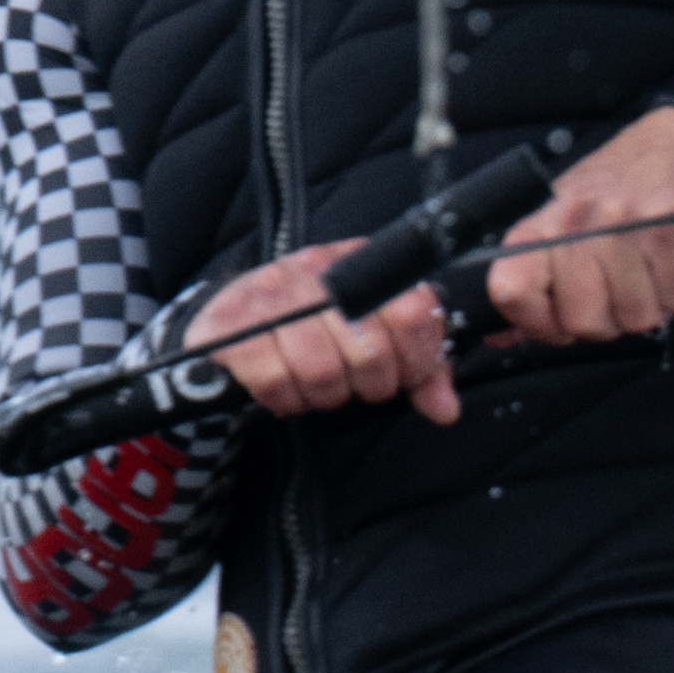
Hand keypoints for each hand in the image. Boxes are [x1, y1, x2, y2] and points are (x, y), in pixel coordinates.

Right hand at [189, 244, 463, 428]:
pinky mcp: (228, 324)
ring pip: (322, 371)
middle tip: (353, 384)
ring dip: (323, 395)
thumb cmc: (310, 328)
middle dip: (368, 385)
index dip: (416, 357)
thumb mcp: (372, 334)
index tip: (402, 372)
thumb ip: (417, 366)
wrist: (228, 317)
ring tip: (315, 386)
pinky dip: (284, 398)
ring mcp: (269, 293)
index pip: (414, 312)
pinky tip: (284, 388)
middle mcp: (314, 269)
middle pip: (369, 350)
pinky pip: (275, 381)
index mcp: (358, 263)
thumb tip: (445, 409)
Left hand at [471, 106, 673, 349]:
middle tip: (620, 290)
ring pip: (635, 317)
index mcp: (543, 220)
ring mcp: (628, 224)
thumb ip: (536, 277)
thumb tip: (503, 337)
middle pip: (582, 321)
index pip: (512, 290)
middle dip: (608, 320)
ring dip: (651, 303)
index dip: (537, 322)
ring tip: (652, 266)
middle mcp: (579, 220)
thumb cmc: (624, 186)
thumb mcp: (566, 217)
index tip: (559, 321)